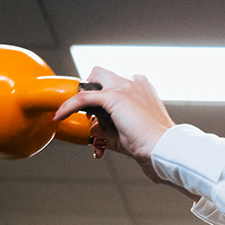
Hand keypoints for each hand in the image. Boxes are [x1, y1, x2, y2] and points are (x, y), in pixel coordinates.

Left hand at [53, 67, 176, 181]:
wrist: (164, 149)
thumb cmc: (153, 146)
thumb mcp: (130, 131)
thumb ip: (110, 126)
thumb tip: (93, 129)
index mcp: (143, 87)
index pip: (113, 83)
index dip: (102, 97)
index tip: (97, 115)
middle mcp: (134, 81)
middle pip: (100, 75)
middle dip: (91, 91)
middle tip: (90, 113)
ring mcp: (125, 86)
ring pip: (91, 81)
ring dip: (83, 99)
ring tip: (83, 118)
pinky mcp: (114, 96)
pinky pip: (83, 98)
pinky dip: (69, 106)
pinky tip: (60, 115)